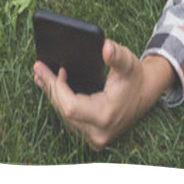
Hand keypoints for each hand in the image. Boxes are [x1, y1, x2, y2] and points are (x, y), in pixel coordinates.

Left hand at [33, 40, 174, 149]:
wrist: (145, 94)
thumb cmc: (135, 77)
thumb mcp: (128, 63)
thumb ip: (117, 55)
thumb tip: (106, 46)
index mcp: (106, 116)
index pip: (70, 106)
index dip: (58, 88)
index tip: (57, 68)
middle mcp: (98, 132)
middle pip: (63, 111)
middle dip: (50, 87)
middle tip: (38, 67)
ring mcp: (94, 137)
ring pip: (64, 115)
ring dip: (52, 94)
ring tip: (41, 74)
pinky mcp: (90, 134)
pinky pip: (69, 118)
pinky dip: (60, 101)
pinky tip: (51, 86)